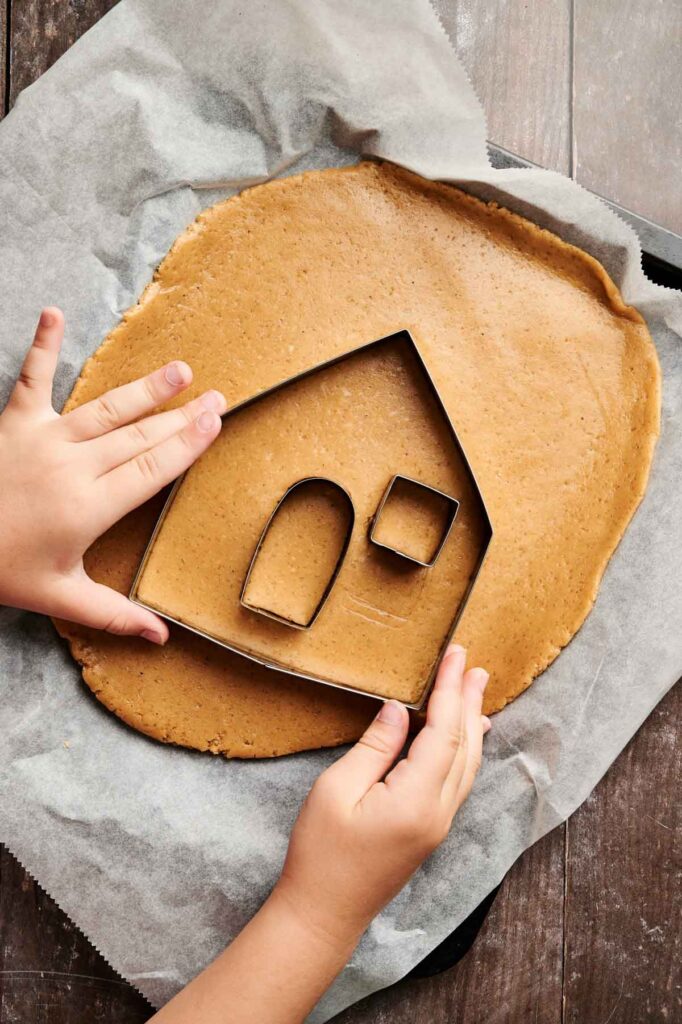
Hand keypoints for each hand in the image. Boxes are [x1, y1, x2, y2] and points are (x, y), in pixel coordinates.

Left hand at [0, 307, 225, 641]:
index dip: (187, 445)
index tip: (215, 423)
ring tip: (179, 369)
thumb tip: (160, 638)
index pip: (152, 469)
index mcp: (90, 506)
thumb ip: (113, 614)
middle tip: (216, 396)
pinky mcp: (13, 423)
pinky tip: (55, 314)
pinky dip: (44, 346)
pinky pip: (33, 379)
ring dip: (145, 388)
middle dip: (181, 416)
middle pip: (139, 436)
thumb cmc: (0, 570)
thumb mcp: (58, 597)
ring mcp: (43, 439)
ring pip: (105, 409)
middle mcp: (74, 466)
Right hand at [151, 646, 489, 1023]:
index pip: (443, 732)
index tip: (456, 656)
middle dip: (468, 701)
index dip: (450, 690)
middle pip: (464, 746)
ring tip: (476, 690)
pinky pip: (459, 780)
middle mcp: (438, 812)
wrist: (324, 914)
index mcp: (415, 799)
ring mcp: (438, 824)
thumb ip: (374, 747)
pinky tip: (466, 738)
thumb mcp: (336, 790)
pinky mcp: (431, 831)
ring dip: (471, 723)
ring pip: (467, 765)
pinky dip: (465, 750)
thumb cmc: (321, 853)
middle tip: (473, 665)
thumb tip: (398, 710)